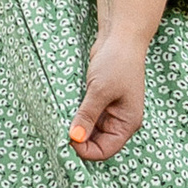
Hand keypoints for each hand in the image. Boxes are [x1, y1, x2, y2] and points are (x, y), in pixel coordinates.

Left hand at [69, 32, 148, 162]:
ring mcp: (110, 111)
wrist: (120, 37)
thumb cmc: (117, 62)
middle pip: (96, 143)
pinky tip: (66, 112)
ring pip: (89, 131)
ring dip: (76, 128)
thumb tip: (74, 138)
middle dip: (79, 140)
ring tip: (62, 121)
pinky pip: (86, 117)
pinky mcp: (100, 101)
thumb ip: (87, 116)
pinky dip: (76, 117)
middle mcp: (120, 121)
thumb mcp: (99, 91)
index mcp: (127, 123)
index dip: (85, 150)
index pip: (105, 150)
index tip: (67, 140)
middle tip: (60, 132)